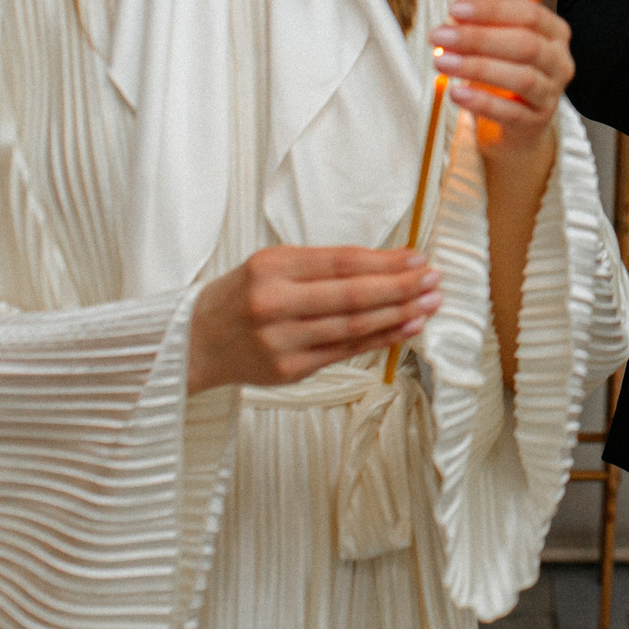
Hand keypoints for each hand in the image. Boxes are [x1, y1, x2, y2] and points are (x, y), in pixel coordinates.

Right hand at [188, 246, 439, 393]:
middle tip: (435, 280)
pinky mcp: (288, 371)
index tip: (418, 257)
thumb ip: (323, 266)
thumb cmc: (242, 296)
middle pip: (352, 295)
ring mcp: (281, 341)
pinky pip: (345, 352)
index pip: (341, 262)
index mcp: (271, 267)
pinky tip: (406, 328)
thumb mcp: (272, 265)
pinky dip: (380, 340)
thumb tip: (388, 263)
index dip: (385, 260)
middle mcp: (274, 304)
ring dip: (399, 315)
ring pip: (353, 326)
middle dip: (401, 287)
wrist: (194, 342)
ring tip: (429, 304)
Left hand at [429, 0, 575, 146]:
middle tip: (439, 35)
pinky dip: (482, 103)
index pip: (529, 14)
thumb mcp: (516, 21)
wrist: (515, 123)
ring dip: (477, 68)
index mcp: (555, 32)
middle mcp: (560, 62)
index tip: (453, 9)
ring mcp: (550, 95)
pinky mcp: (535, 124)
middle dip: (479, 38)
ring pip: (521, 77)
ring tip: (442, 62)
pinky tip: (456, 93)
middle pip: (524, 45)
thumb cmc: (512, 63)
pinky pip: (511, 112)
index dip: (491, 10)